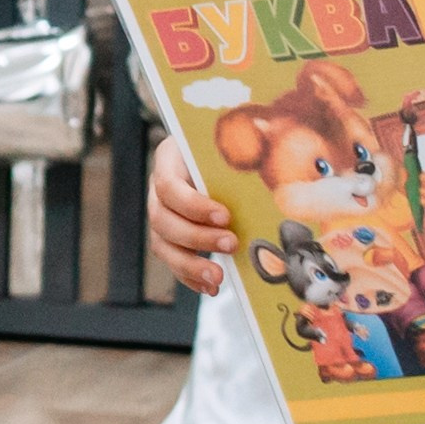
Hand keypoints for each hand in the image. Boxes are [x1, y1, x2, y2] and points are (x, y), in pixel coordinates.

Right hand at [149, 137, 238, 296]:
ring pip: (162, 246)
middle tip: (231, 244)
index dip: (193, 205)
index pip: (168, 185)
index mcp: (169, 161)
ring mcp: (161, 216)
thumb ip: (242, 141)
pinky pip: (172, 263)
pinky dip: (190, 278)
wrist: (212, 157)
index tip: (224, 215)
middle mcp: (158, 191)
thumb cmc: (224, 147)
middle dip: (196, 238)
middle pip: (161, 220)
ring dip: (189, 265)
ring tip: (218, 278)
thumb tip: (266, 135)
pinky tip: (211, 288)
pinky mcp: (169, 239)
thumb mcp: (227, 141)